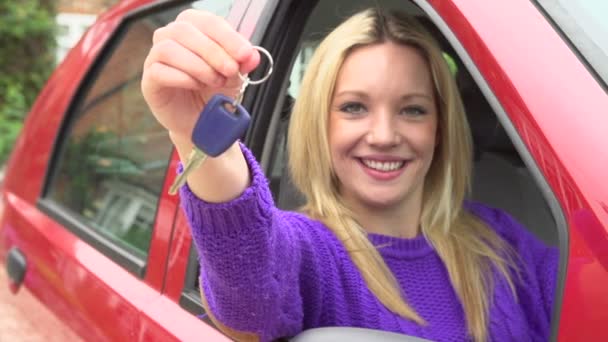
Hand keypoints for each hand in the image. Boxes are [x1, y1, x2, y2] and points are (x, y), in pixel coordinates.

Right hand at [141, 9, 259, 141]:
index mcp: (192, 27)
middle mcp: (169, 37)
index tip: (245, 54)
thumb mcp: (235, 75)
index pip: (206, 21)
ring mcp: (155, 58)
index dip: (227, 36)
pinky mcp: (149, 81)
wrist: (203, 120)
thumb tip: (251, 55)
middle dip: (213, 51)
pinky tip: (196, 86)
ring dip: (198, 65)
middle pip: (184, 30)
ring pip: (169, 48)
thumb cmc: (216, 91)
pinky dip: (182, 78)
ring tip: (215, 81)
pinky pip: (159, 72)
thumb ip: (242, 62)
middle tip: (230, 70)